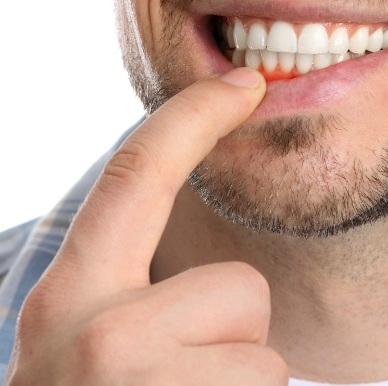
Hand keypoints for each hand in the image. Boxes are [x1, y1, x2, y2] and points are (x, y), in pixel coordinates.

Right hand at [6, 68, 288, 384]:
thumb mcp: (84, 345)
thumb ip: (132, 290)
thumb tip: (213, 261)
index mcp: (71, 300)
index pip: (140, 173)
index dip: (193, 116)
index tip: (243, 82)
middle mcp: (102, 339)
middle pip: (242, 289)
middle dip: (231, 331)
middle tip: (175, 384)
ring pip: (265, 358)